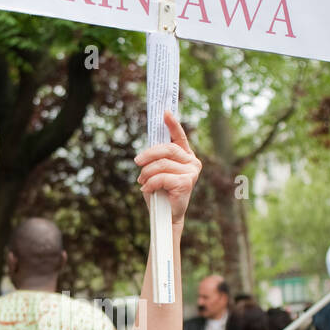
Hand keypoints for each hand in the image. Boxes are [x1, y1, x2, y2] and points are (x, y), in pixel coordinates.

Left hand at [135, 111, 200, 226]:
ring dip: (147, 173)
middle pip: (166, 149)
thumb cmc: (160, 193)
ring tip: (143, 181)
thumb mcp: (157, 171)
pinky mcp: (186, 183)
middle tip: (137, 162)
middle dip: (148, 155)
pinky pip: (161, 177)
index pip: (179, 137)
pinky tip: (147, 189)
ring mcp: (191, 172)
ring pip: (161, 164)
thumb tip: (149, 147)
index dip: (172, 124)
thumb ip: (157, 158)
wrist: (166, 217)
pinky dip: (150, 183)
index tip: (164, 112)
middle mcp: (192, 162)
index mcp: (186, 156)